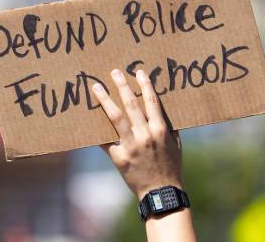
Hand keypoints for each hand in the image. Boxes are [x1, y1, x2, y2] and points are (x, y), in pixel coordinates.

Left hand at [93, 68, 182, 199]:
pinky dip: (98, 130)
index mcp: (160, 129)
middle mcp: (145, 135)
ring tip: (96, 87)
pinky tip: (89, 118)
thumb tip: (161, 106)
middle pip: (131, 104)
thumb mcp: (176, 143)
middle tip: (114, 72)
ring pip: (116, 118)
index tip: (138, 71)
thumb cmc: (171, 165)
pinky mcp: (119, 157)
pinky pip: (106, 140)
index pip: (151, 101)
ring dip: (105, 100)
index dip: (144, 84)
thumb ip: (169, 125)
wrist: (161, 192)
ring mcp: (131, 146)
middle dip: (122, 86)